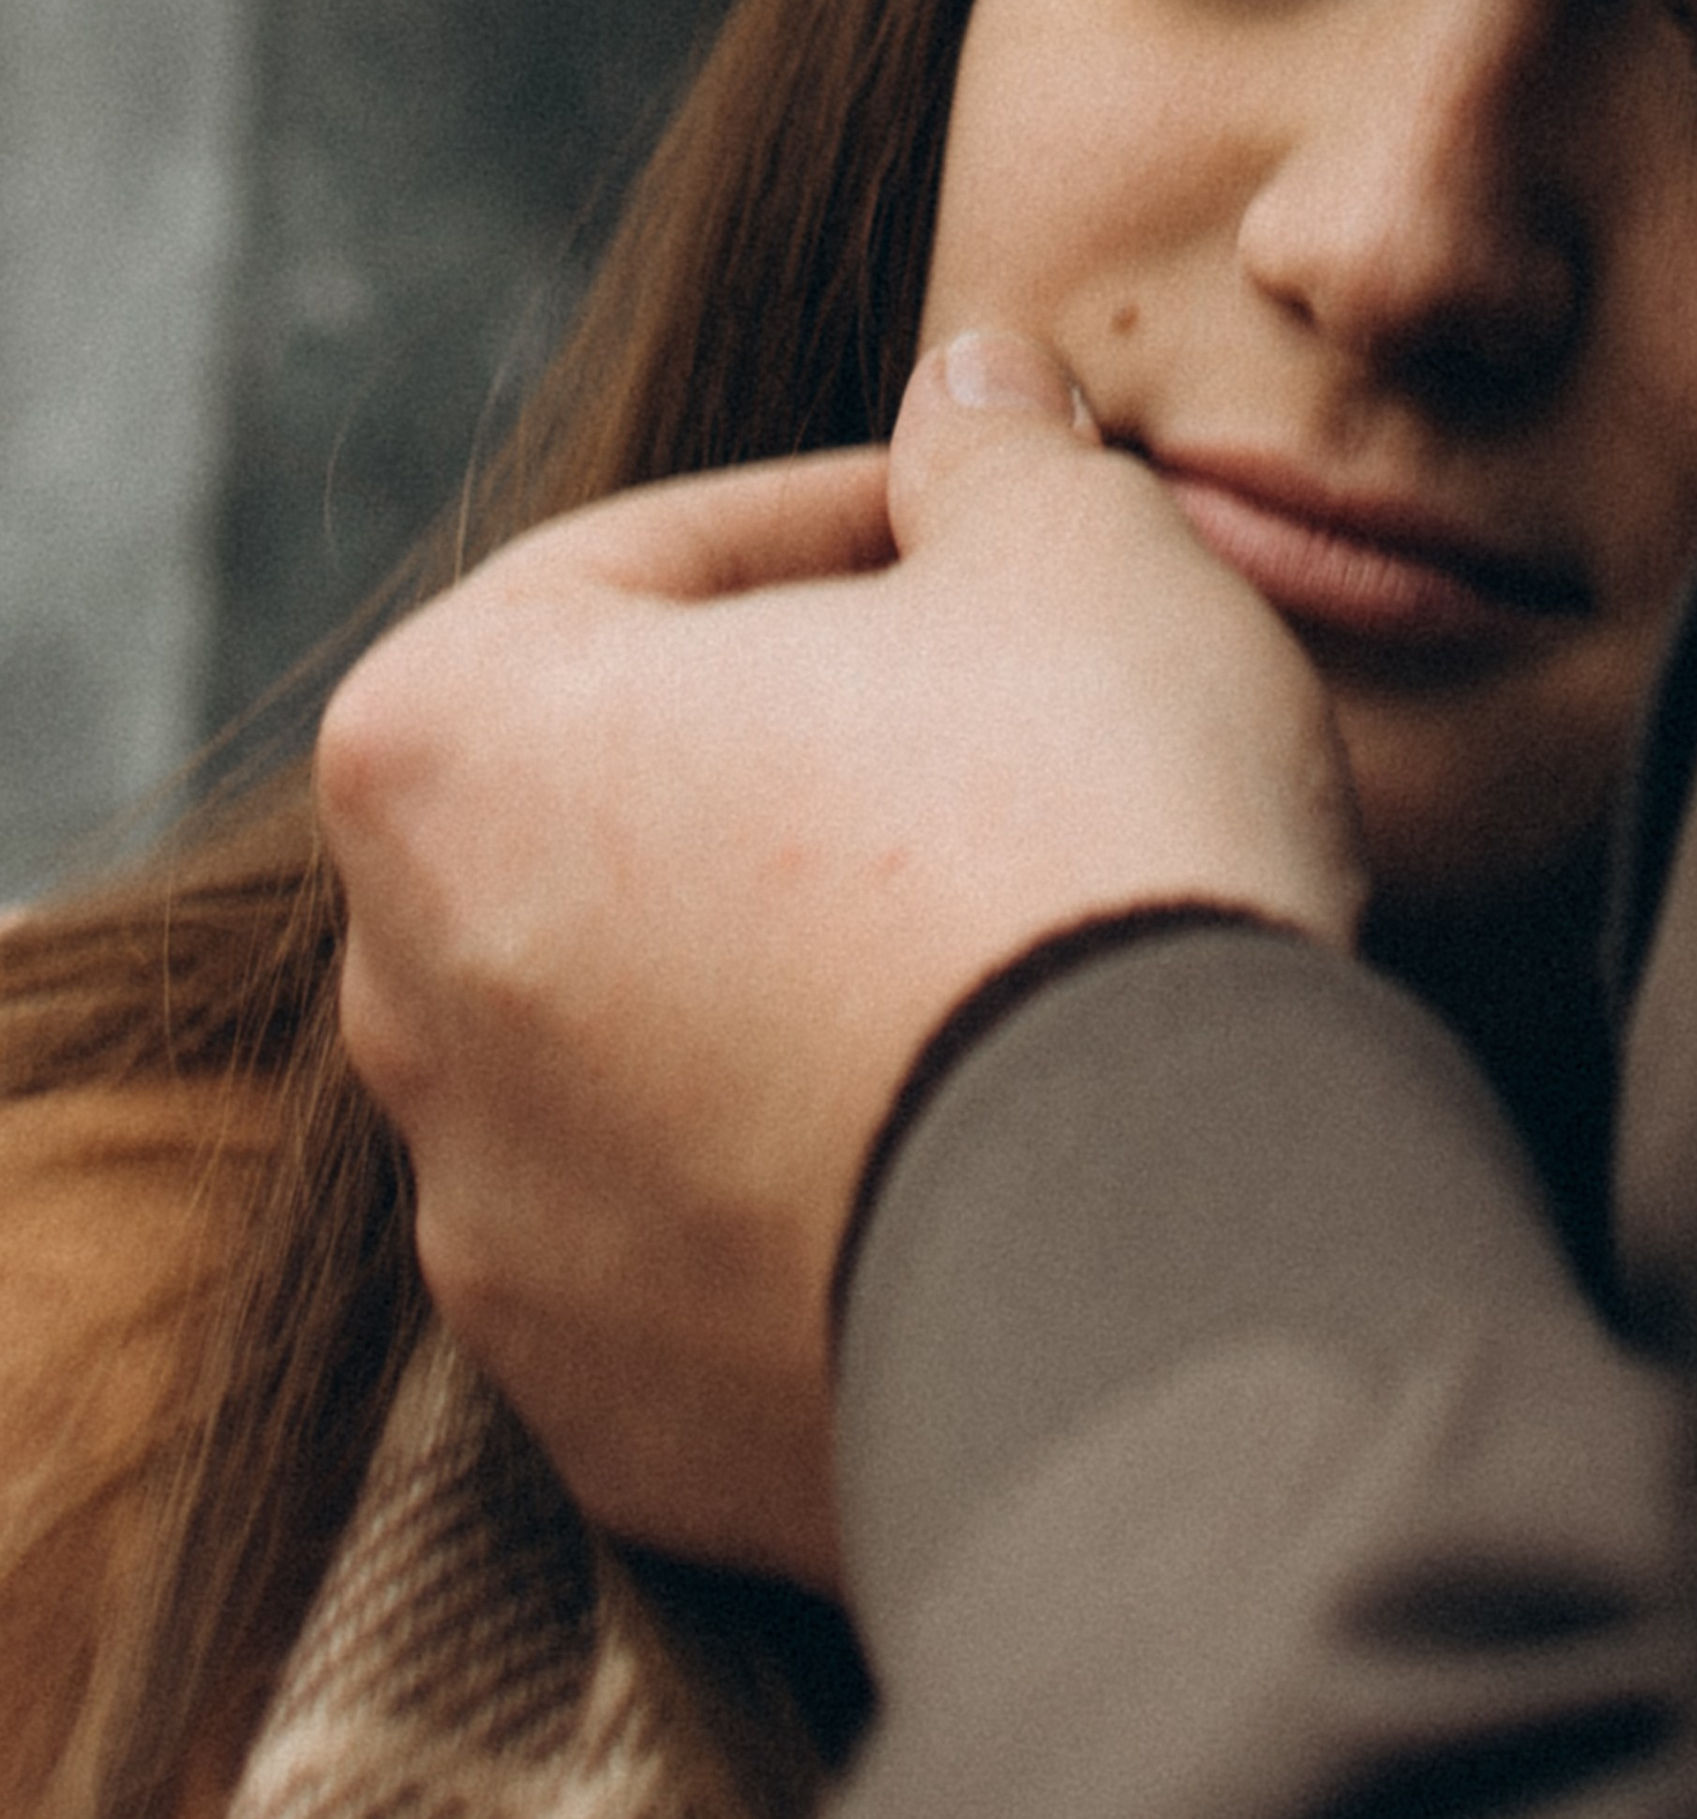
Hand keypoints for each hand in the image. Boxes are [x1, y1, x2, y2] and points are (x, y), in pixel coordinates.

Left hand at [319, 332, 1361, 1589]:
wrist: (1163, 1255)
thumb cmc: (1085, 838)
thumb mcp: (1079, 545)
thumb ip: (995, 448)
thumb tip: (978, 398)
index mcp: (448, 739)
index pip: (651, 563)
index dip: (850, 520)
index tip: (992, 532)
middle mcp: (411, 997)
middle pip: (622, 803)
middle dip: (797, 750)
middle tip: (1005, 724)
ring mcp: (499, 1234)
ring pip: (654, 1034)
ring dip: (799, 971)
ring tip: (1009, 943)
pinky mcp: (616, 1419)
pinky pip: (714, 1245)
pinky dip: (824, 1175)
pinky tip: (989, 1132)